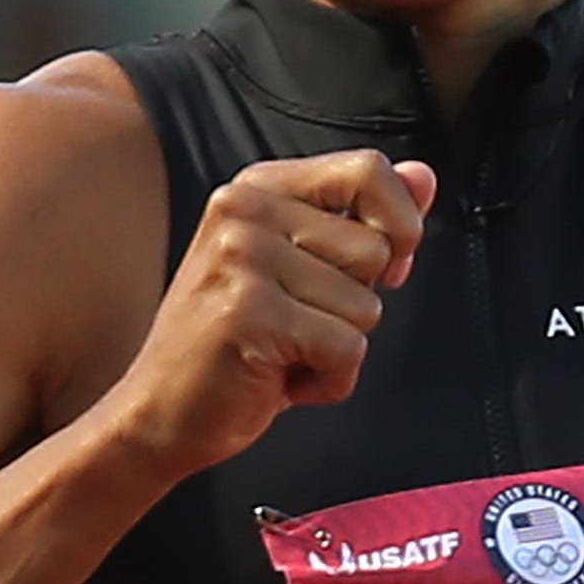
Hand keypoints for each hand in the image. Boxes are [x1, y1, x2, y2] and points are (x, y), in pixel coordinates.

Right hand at [104, 148, 437, 478]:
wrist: (160, 414)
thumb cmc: (236, 343)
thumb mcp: (302, 268)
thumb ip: (364, 217)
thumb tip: (424, 177)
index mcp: (259, 187)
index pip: (369, 169)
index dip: (398, 225)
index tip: (378, 264)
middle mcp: (245, 210)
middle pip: (376, 249)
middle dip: (354, 303)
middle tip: (293, 322)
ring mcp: (243, 259)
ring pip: (366, 305)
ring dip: (339, 348)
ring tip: (282, 352)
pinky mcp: (248, 314)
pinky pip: (347, 349)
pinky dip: (329, 382)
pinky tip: (279, 380)